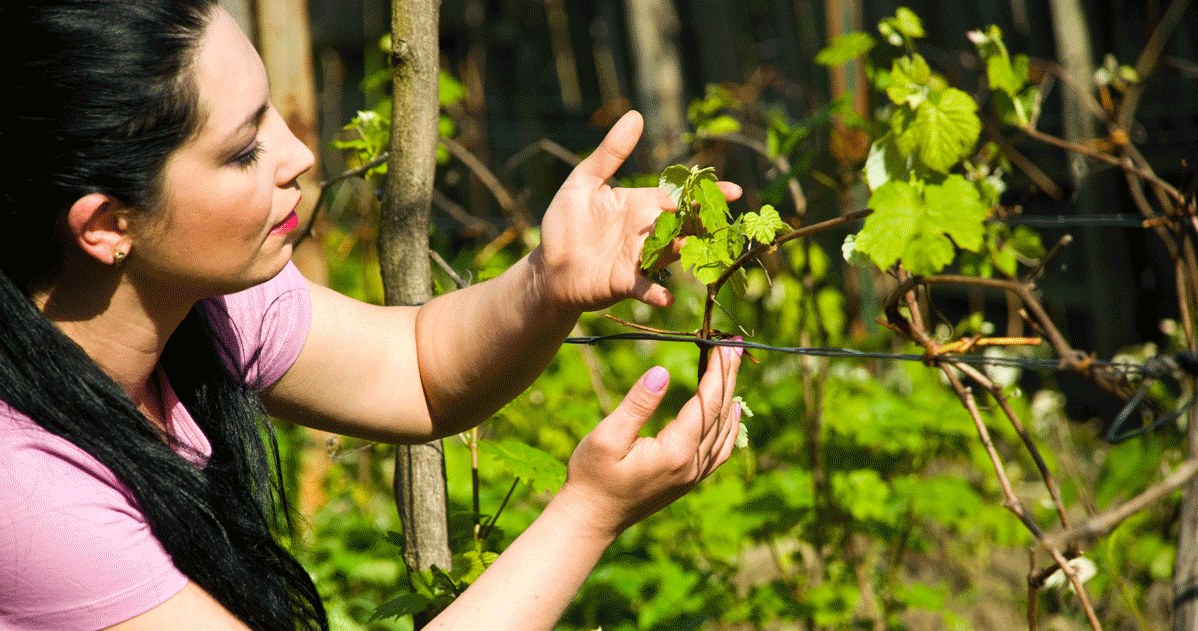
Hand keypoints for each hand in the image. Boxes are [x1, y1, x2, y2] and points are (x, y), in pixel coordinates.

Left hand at [532, 110, 741, 312]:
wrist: (549, 264)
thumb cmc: (568, 223)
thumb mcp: (584, 181)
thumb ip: (610, 153)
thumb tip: (635, 115)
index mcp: (642, 205)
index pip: (679, 196)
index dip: (706, 192)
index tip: (734, 190)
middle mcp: (648, 232)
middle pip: (684, 226)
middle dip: (705, 222)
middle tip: (724, 218)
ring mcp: (639, 259)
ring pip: (671, 253)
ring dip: (685, 251)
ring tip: (694, 247)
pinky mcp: (625, 283)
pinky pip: (645, 287)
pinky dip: (656, 293)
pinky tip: (666, 298)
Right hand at [557, 343, 742, 538]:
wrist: (590, 519)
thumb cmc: (592, 476)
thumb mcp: (608, 436)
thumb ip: (638, 404)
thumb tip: (663, 372)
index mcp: (676, 451)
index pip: (707, 402)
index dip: (717, 371)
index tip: (724, 344)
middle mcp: (692, 465)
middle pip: (721, 413)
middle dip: (728, 376)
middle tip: (735, 346)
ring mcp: (694, 476)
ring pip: (724, 430)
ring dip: (730, 396)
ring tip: (732, 368)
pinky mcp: (689, 481)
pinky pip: (719, 450)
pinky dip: (729, 426)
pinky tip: (730, 410)